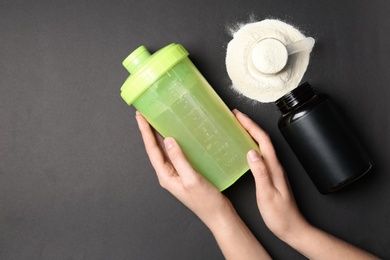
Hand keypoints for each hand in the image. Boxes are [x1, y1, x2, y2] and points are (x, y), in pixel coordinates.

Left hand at [135, 111, 233, 228]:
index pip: (152, 150)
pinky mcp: (186, 172)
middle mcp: (168, 174)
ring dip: (159, 135)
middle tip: (144, 114)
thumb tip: (168, 140)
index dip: (145, 132)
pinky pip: (176, 154)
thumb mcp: (191, 179)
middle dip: (148, 131)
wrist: (218, 214)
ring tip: (156, 120)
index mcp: (165, 176)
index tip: (140, 117)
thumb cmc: (205, 201)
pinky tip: (177, 135)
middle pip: (155, 149)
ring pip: (164, 150)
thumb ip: (179, 159)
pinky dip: (174, 142)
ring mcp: (176, 173)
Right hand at [235, 109, 377, 258]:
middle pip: (262, 139)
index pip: (262, 140)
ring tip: (238, 127)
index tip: (238, 115)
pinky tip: (244, 148)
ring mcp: (274, 170)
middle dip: (249, 125)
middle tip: (235, 117)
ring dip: (250, 133)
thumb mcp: (267, 194)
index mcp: (274, 167)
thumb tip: (251, 152)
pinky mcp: (271, 175)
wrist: (292, 228)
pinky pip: (261, 154)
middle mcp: (275, 166)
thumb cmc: (279, 215)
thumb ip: (260, 172)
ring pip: (261, 145)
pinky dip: (251, 145)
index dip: (250, 125)